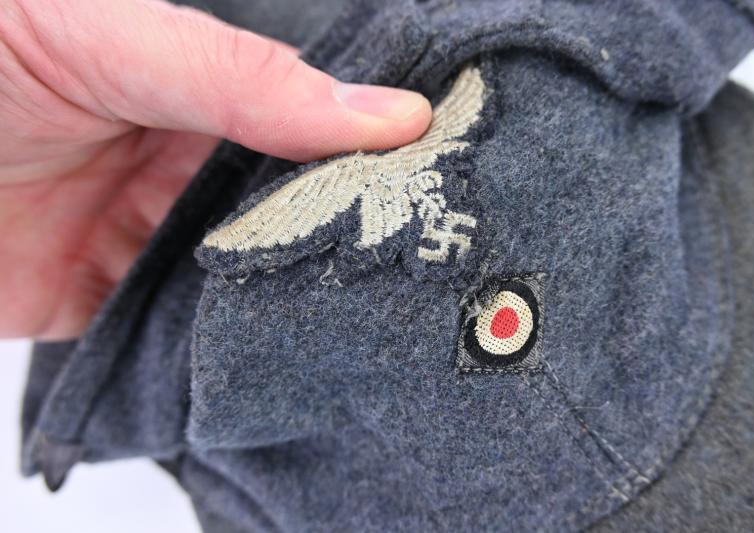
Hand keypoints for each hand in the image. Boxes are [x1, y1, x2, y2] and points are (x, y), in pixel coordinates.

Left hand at [0, 0, 431, 338]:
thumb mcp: (116, 35)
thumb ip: (246, 78)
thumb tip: (387, 113)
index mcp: (201, 94)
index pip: (309, 126)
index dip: (371, 150)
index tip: (440, 178)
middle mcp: (184, 166)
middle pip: (285, 208)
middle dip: (341, 233)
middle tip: (421, 257)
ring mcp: (148, 238)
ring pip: (244, 278)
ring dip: (288, 294)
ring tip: (369, 311)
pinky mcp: (108, 303)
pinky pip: (182, 334)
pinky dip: (222, 343)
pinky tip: (275, 347)